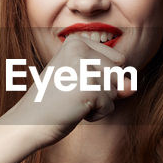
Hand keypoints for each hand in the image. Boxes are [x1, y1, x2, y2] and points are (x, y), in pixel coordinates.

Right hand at [0, 33, 135, 145]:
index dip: (101, 78)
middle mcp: (81, 49)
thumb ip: (112, 80)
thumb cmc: (54, 101)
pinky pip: (110, 106)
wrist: (29, 121)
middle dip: (103, 89)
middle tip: (72, 93)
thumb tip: (133, 87)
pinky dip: (95, 114)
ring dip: (99, 103)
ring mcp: (85, 68)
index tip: (74, 81)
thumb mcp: (85, 82)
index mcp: (77, 41)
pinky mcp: (90, 89)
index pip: (117, 60)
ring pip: (115, 90)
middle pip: (119, 74)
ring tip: (72, 100)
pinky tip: (74, 110)